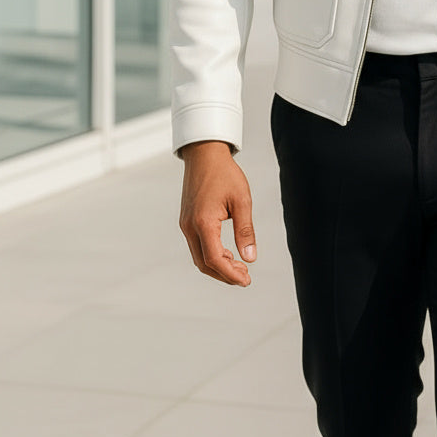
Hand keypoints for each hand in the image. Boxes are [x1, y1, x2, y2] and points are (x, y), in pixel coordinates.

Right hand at [178, 140, 255, 286]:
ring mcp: (185, 224)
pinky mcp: (187, 221)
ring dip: (218, 266)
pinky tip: (228, 253)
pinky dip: (212, 254)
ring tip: (240, 267)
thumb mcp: (242, 201)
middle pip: (204, 263)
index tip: (246, 281)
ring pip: (199, 256)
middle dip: (224, 275)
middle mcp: (190, 227)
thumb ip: (246, 231)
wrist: (204, 155)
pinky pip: (197, 246)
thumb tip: (250, 258)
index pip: (214, 259)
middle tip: (245, 278)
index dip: (230, 274)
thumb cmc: (225, 174)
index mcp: (203, 223)